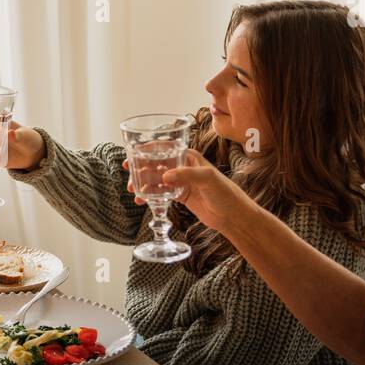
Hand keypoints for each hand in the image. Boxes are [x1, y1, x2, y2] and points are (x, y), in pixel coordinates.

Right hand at [123, 148, 255, 234]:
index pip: (163, 149)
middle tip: (130, 180)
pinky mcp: (180, 195)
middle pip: (156, 164)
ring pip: (156, 179)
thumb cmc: (226, 193)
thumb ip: (186, 175)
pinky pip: (161, 192)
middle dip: (140, 169)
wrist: (233, 216)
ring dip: (143, 184)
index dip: (145, 151)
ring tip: (134, 192)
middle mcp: (183, 167)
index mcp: (189, 157)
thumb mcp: (208, 179)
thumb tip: (164, 176)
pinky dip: (150, 195)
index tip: (132, 158)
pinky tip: (143, 200)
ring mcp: (181, 181)